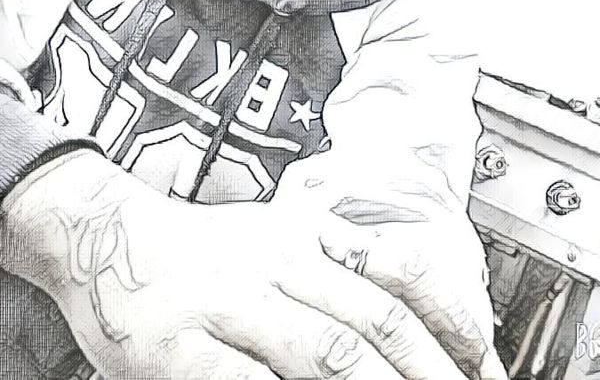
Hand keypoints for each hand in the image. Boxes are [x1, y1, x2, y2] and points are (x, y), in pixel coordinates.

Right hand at [1, 151, 468, 378]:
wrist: (115, 237)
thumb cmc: (207, 250)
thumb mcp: (280, 238)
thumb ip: (339, 268)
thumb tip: (412, 316)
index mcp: (307, 236)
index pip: (398, 274)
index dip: (451, 320)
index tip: (483, 361)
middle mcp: (278, 263)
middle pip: (375, 322)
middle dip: (431, 375)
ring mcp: (231, 303)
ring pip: (325, 352)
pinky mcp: (180, 347)